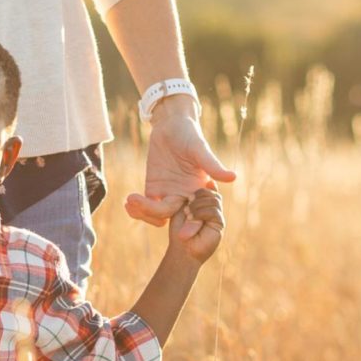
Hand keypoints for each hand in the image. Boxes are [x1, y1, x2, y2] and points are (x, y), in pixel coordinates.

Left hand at [125, 96, 235, 239]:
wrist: (171, 125)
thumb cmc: (189, 134)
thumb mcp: (200, 149)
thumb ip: (212, 165)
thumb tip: (233, 177)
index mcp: (198, 191)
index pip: (196, 215)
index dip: (191, 225)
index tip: (182, 234)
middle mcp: (183, 195)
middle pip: (171, 217)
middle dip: (155, 216)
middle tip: (140, 204)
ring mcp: (167, 193)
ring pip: (156, 215)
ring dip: (143, 213)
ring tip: (131, 201)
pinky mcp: (153, 187)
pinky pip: (145, 205)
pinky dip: (136, 208)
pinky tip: (128, 203)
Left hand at [167, 182, 223, 263]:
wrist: (182, 250)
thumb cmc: (179, 230)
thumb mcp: (183, 208)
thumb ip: (194, 197)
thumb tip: (210, 181)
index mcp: (203, 203)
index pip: (208, 188)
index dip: (201, 188)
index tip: (189, 195)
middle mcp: (213, 209)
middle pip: (212, 192)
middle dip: (198, 195)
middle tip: (187, 204)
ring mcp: (217, 216)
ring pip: (214, 200)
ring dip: (198, 205)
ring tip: (188, 214)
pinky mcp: (219, 224)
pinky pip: (214, 211)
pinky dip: (201, 212)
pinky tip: (192, 218)